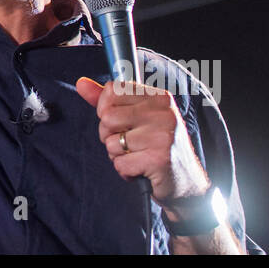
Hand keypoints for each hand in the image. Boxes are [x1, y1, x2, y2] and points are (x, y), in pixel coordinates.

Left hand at [75, 76, 209, 207]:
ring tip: (138, 157)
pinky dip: (125, 171)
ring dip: (118, 155)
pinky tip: (142, 170)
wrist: (187, 184)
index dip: (106, 110)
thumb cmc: (157, 147)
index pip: (113, 90)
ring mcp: (163, 136)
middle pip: (107, 117)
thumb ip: (108, 100)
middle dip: (110, 135)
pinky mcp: (158, 160)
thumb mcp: (137, 118)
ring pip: (111, 143)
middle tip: (130, 144)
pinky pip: (120, 163)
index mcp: (159, 98)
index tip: (121, 122)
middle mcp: (163, 113)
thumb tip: (81, 84)